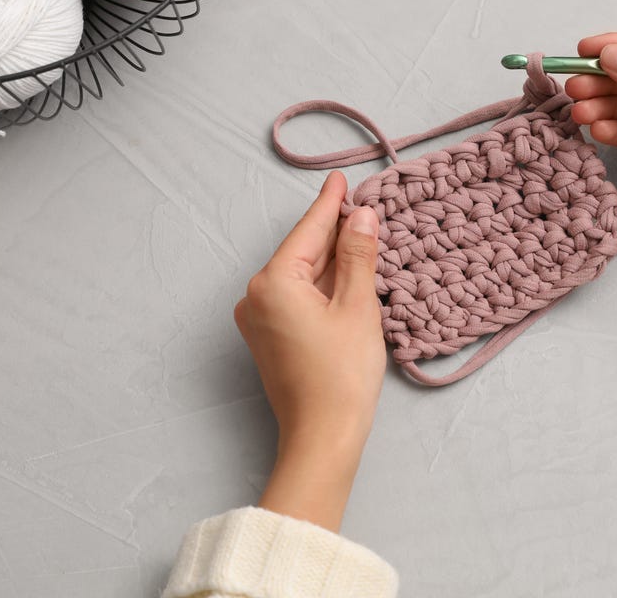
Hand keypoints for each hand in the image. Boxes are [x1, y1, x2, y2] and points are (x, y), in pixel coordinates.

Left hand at [234, 171, 384, 530]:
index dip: (330, 204)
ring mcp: (259, 319)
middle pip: (302, 252)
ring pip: (300, 275)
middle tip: (359, 205)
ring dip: (330, 259)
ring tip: (359, 235)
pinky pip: (296, 297)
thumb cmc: (341, 376)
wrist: (322, 438)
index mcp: (273, 282)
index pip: (308, 232)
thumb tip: (360, 215)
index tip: (340, 179)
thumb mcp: (357, 306)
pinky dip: (321, 284)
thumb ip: (357, 255)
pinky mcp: (269, 338)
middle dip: (332, 231)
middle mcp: (256, 296)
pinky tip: (345, 275)